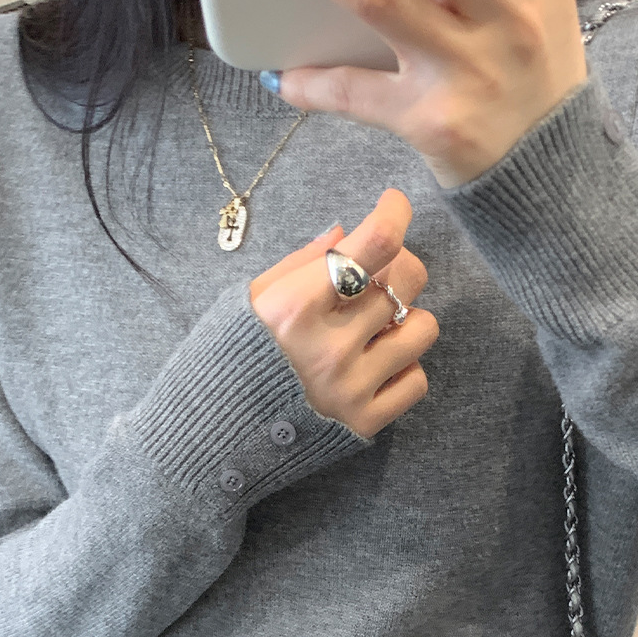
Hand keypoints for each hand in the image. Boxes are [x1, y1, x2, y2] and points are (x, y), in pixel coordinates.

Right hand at [249, 189, 438, 436]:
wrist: (215, 432)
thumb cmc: (234, 353)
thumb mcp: (254, 298)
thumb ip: (302, 264)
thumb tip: (347, 233)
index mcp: (295, 305)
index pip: (375, 242)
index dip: (395, 212)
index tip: (393, 204)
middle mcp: (328, 346)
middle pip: (407, 279)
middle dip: (399, 265)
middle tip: (378, 275)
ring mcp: (350, 387)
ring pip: (423, 328)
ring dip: (406, 319)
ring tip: (377, 328)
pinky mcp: (364, 423)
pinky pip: (418, 380)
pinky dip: (403, 367)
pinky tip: (375, 366)